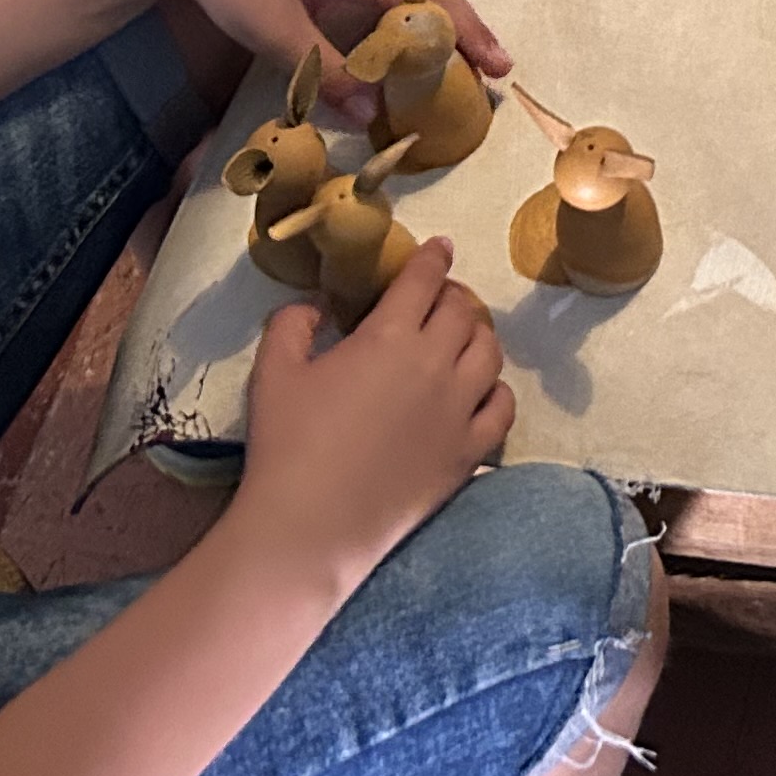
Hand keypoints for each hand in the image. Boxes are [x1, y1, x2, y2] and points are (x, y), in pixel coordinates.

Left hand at [154, 0, 507, 119]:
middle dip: (469, 26)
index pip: (429, 0)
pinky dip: (413, 15)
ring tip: (466, 56)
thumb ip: (327, 74)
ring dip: (444, 20)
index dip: (465, 34)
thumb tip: (374, 116)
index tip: (495, 66)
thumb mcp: (278, 35)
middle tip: (498, 65)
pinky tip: (409, 42)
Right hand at [230, 243, 513, 597]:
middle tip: (438, 300)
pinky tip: (481, 392)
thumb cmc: (288, 445)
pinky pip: (503, 407)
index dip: (434, 258)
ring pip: (490, 352)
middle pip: (462, 311)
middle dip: (452, 296)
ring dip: (477, 336)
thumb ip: (293, 324)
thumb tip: (316, 306)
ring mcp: (459, 408)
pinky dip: (496, 390)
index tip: (440, 248)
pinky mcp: (469, 451)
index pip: (424, 280)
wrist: (310, 526)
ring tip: (461, 340)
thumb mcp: (273, 373)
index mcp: (390, 336)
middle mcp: (436, 363)